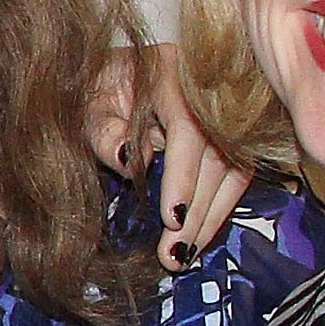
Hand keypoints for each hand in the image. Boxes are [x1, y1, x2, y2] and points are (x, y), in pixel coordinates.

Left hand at [82, 43, 241, 262]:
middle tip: (175, 254)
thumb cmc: (97, 87)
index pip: (187, 128)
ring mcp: (226, 110)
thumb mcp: (88, 106)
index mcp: (171, 71)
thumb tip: (130, 162)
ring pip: (234, 169)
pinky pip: (236, 173)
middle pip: (216, 155)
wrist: (114, 71)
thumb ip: (104, 132)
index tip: (172, 218)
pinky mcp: (233, 132)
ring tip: (185, 254)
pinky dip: (218, 207)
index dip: (183, 176)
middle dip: (197, 211)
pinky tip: (199, 235)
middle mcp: (208, 88)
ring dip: (211, 217)